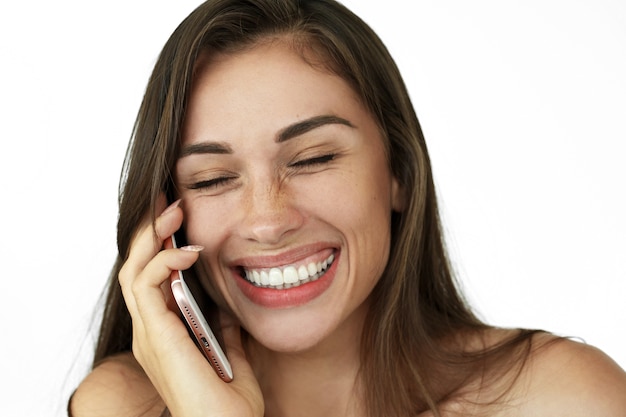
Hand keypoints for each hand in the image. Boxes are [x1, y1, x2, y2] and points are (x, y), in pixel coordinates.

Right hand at [118, 195, 263, 416]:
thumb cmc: (228, 403)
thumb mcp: (229, 351)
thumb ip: (222, 326)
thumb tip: (226, 301)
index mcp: (165, 333)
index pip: (151, 279)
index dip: (161, 245)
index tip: (177, 216)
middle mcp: (151, 331)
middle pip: (135, 268)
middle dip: (150, 232)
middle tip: (169, 201)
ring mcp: (150, 334)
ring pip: (132, 271)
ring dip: (152, 238)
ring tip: (174, 212)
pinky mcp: (156, 336)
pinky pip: (146, 286)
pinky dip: (163, 262)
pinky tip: (188, 251)